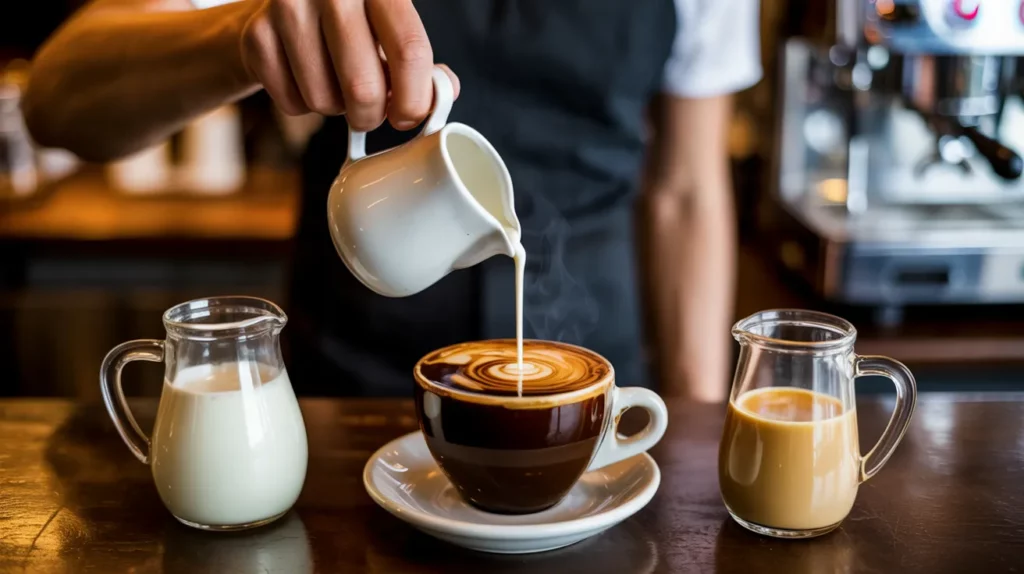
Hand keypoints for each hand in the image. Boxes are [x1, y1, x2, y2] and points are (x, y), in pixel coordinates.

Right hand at [239, 0, 459, 130]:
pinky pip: (293, 104)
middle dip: (373, 115)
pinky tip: (306, 76)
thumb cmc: (352, 21)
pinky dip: (304, 105)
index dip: (415, 99)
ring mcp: (288, 10)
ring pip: (326, 102)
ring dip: (336, 108)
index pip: (409, 52)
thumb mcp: (391, 26)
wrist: (286, 2)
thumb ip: (418, 58)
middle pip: (364, 89)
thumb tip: (442, 92)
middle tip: (372, 109)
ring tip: (335, 82)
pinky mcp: (257, 36)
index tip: (410, 115)